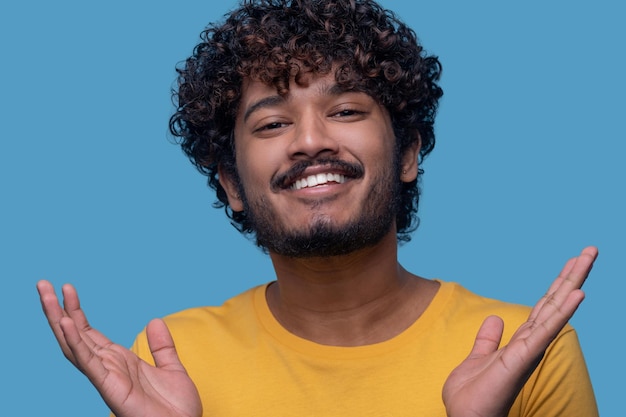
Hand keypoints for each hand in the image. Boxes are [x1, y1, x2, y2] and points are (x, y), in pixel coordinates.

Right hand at [37, 280, 201, 416]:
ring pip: (74, 345)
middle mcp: (108, 367)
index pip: (90, 333)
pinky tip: (66, 323)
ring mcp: (106, 377)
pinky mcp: (110, 387)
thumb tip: (154, 321)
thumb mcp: (171, 368)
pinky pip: (88, 362)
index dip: (76, 311)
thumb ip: (161, 346)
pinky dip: (76, 342)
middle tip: (42, 284)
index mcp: (119, 362)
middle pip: (75, 334)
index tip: (67, 288)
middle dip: (57, 310)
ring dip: (59, 319)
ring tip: (46, 295)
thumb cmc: (176, 409)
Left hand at [442, 246, 597, 416]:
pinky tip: (578, 295)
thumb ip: (488, 339)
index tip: (573, 261)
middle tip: (591, 250)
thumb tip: (496, 318)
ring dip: (572, 284)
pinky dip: (562, 312)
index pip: (544, 307)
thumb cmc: (473, 397)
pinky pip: (545, 331)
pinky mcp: (522, 359)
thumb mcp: (477, 359)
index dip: (558, 285)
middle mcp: (531, 344)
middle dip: (572, 276)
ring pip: (555, 311)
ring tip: (588, 259)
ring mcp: (529, 350)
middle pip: (554, 303)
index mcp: (521, 342)